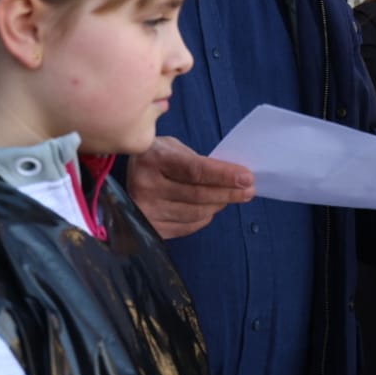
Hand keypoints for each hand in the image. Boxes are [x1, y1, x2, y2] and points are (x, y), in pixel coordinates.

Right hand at [126, 136, 254, 238]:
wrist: (127, 173)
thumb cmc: (157, 157)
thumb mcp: (173, 148)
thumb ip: (198, 161)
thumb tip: (233, 178)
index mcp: (153, 159)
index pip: (195, 171)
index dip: (223, 175)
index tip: (247, 177)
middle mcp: (145, 185)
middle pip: (197, 195)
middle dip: (228, 193)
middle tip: (248, 190)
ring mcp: (145, 209)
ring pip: (195, 213)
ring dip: (218, 206)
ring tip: (231, 198)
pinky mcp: (149, 226)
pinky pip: (186, 227)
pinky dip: (203, 218)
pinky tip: (210, 209)